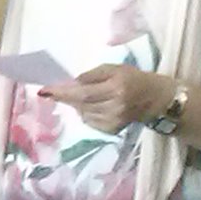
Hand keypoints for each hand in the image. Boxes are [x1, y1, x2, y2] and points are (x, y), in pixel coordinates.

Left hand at [40, 66, 174, 136]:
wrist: (155, 99)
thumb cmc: (134, 78)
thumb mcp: (115, 69)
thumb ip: (93, 75)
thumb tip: (71, 83)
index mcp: (116, 88)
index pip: (83, 92)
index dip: (63, 92)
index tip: (44, 91)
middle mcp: (114, 107)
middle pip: (80, 104)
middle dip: (64, 98)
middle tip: (52, 92)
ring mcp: (113, 121)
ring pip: (83, 113)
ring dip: (76, 104)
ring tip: (84, 95)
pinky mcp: (111, 130)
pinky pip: (89, 121)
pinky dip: (85, 112)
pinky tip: (94, 105)